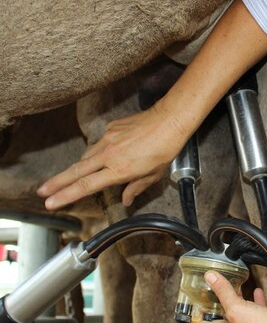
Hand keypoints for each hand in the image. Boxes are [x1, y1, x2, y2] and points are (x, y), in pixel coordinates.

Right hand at [37, 102, 189, 208]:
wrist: (168, 121)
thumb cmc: (164, 149)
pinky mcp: (110, 128)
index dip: (66, 195)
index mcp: (118, 170)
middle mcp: (109, 155)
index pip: (86, 186)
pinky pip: (99, 143)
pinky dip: (99, 151)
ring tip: (71, 177)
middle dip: (57, 183)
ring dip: (78, 167)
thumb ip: (136, 188)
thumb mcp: (153, 175)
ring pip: (86, 156)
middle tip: (42, 192)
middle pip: (76, 171)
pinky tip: (106, 154)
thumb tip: (126, 200)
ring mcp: (108, 139)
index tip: (51, 202)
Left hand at [191, 271, 266, 322]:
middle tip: (214, 292)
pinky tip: (257, 294)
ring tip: (235, 291)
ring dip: (236, 305)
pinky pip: (254, 317)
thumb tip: (209, 277)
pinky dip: (254, 305)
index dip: (194, 315)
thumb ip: (223, 292)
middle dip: (216, 306)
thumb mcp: (238, 308)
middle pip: (218, 322)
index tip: (194, 301)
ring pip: (237, 319)